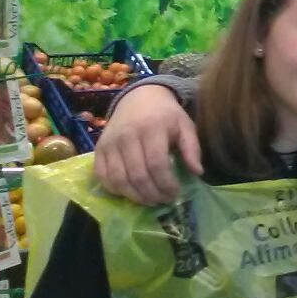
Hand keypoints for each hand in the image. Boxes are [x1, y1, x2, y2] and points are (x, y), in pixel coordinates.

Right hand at [93, 85, 201, 205]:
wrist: (139, 97)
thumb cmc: (166, 115)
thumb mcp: (185, 126)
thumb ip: (192, 148)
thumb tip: (197, 173)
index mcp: (151, 129)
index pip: (157, 164)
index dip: (166, 183)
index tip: (175, 193)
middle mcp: (127, 136)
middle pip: (137, 175)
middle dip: (152, 194)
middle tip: (164, 200)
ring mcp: (110, 143)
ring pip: (118, 179)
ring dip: (135, 196)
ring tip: (150, 200)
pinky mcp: (99, 149)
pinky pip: (102, 176)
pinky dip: (115, 189)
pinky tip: (130, 193)